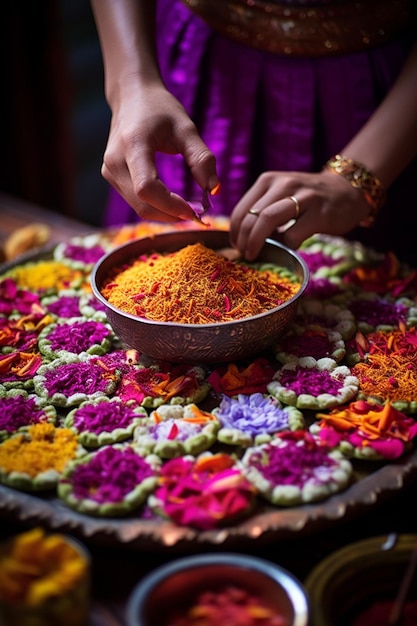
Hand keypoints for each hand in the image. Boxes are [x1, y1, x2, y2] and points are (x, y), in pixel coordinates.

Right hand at [101, 79, 218, 221]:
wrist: (131, 96)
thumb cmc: (160, 109)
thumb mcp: (186, 128)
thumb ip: (202, 159)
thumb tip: (215, 191)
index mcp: (132, 145)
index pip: (147, 188)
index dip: (171, 205)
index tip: (194, 211)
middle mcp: (115, 162)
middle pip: (142, 204)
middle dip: (171, 215)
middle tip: (197, 215)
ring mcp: (110, 172)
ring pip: (139, 208)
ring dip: (165, 214)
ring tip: (188, 209)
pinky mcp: (112, 177)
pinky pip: (135, 202)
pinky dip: (157, 208)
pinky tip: (174, 203)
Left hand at [229, 169, 371, 259]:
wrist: (348, 190)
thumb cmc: (309, 198)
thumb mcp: (282, 194)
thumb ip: (263, 209)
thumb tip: (243, 237)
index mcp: (269, 180)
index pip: (242, 208)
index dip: (235, 230)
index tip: (236, 245)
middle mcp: (284, 184)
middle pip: (252, 215)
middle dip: (243, 239)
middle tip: (243, 253)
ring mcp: (303, 197)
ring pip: (268, 219)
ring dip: (256, 241)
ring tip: (254, 254)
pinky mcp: (320, 214)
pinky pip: (294, 234)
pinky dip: (286, 245)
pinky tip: (290, 246)